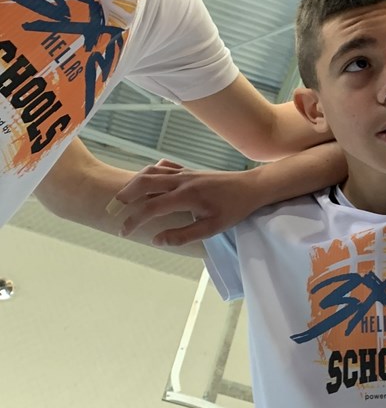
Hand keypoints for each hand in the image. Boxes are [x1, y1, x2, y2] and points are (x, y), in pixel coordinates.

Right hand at [108, 159, 264, 245]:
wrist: (251, 187)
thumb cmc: (234, 209)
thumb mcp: (211, 228)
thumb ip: (182, 235)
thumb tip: (157, 240)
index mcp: (186, 196)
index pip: (150, 208)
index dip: (133, 220)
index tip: (123, 231)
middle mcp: (182, 180)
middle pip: (144, 182)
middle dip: (125, 195)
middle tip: (112, 209)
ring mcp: (184, 173)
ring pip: (151, 172)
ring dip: (134, 183)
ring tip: (124, 197)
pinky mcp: (188, 170)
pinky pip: (163, 167)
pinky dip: (150, 173)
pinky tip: (147, 182)